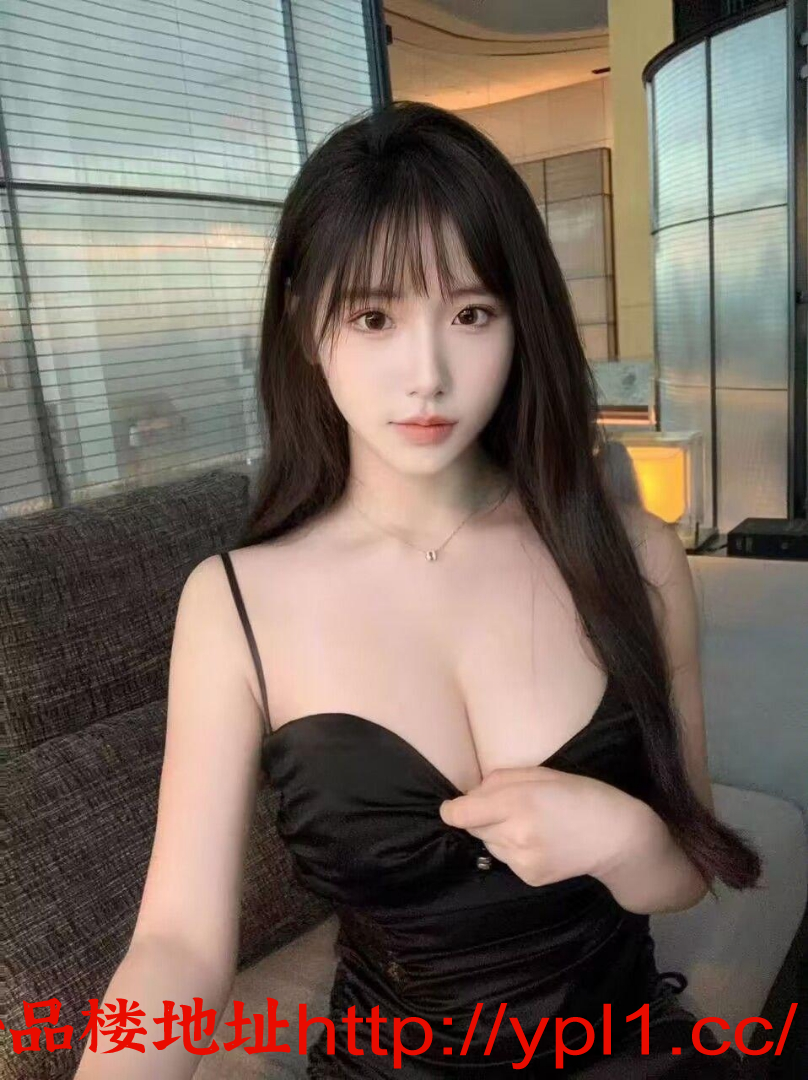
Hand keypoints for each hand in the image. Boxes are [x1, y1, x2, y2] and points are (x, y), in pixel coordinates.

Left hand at [438, 766, 643, 888]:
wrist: (617, 838)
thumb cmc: (581, 795)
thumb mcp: (541, 773)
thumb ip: (500, 780)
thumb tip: (470, 795)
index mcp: (516, 802)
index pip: (461, 814)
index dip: (452, 809)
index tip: (453, 807)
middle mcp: (515, 834)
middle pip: (474, 827)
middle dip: (482, 816)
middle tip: (512, 807)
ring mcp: (522, 861)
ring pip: (489, 844)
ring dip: (498, 833)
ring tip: (529, 824)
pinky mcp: (529, 878)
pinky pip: (506, 860)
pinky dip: (513, 850)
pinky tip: (539, 842)